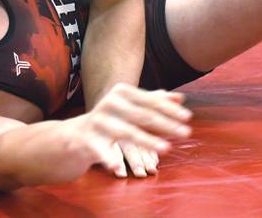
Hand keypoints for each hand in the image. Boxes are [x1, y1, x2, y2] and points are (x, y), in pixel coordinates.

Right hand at [67, 85, 191, 176]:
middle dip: (166, 124)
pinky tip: (118, 168)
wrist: (73, 135)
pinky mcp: (88, 141)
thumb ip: (153, 101)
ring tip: (166, 148)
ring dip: (148, 141)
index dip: (169, 109)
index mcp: (121, 93)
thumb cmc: (109, 120)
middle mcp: (109, 104)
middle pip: (143, 115)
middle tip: (187, 133)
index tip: (187, 117)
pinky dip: (110, 159)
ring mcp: (98, 122)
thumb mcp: (129, 107)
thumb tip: (180, 98)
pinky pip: (102, 152)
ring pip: (127, 133)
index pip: (150, 100)